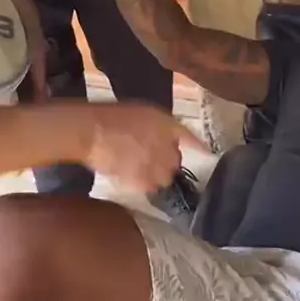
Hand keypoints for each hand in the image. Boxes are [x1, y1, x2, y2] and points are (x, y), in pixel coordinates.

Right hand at [74, 102, 205, 192]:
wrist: (93, 131)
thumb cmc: (113, 116)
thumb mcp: (143, 112)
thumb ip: (160, 126)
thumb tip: (169, 139)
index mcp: (168, 125)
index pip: (190, 138)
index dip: (198, 146)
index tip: (206, 153)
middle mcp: (168, 147)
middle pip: (176, 162)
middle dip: (167, 162)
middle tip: (148, 158)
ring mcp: (157, 166)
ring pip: (164, 178)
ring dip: (156, 176)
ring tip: (138, 168)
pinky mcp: (143, 182)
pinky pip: (149, 187)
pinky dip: (142, 184)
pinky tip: (129, 174)